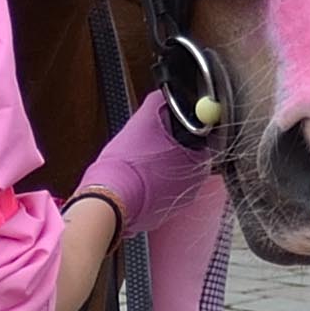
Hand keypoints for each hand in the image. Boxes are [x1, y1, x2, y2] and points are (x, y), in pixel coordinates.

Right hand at [77, 102, 214, 237]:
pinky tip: (135, 180)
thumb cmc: (128, 162)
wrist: (108, 197)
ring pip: (171, 179)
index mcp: (198, 163)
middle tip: (149, 143)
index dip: (183, 130)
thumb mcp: (142, 122)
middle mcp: (194, 188)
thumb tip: (166, 93)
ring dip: (159, 169)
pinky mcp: (160, 217)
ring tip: (139, 162)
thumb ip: (158, 103)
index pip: (201, 141)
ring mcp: (177, 205)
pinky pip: (158, 196)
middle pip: (186, 161)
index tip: (165, 127)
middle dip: (169, 151)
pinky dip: (149, 187)